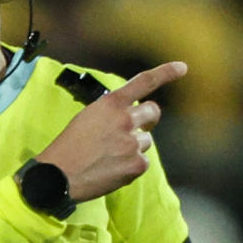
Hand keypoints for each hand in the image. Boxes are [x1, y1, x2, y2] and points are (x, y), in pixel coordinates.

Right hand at [37, 61, 186, 201]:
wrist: (59, 175)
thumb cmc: (69, 146)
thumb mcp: (88, 117)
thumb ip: (111, 112)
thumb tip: (128, 116)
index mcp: (111, 103)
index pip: (144, 82)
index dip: (166, 72)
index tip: (182, 67)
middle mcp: (125, 119)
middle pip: (153, 112)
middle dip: (147, 120)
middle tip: (137, 128)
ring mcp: (132, 142)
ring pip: (146, 140)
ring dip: (135, 146)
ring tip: (111, 155)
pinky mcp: (136, 164)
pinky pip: (144, 162)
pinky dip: (131, 166)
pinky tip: (113, 168)